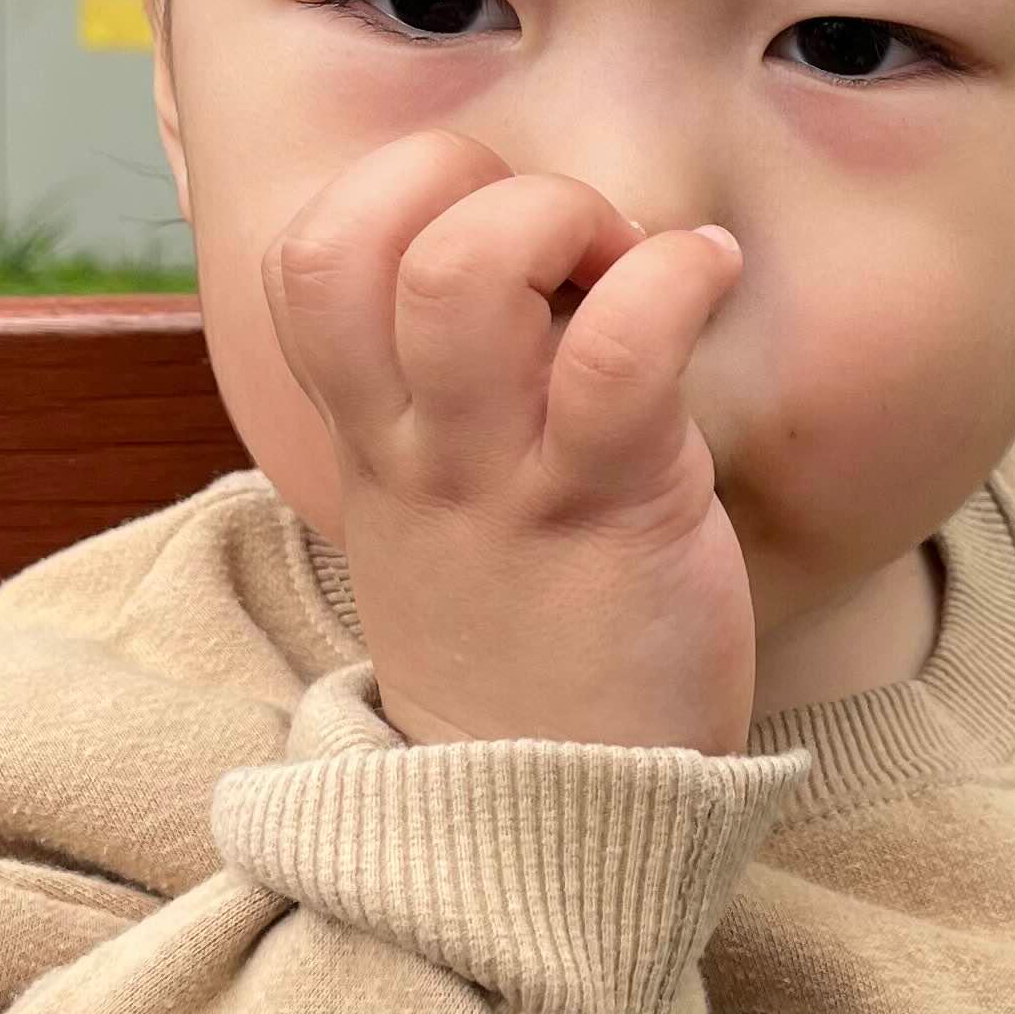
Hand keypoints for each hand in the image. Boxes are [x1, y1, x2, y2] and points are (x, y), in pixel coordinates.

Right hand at [264, 127, 756, 755]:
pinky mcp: (609, 507)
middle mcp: (414, 444)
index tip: (497, 239)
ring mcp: (500, 475)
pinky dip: (676, 275)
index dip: (398, 196)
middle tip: (571, 244)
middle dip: (473, 181)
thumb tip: (544, 266)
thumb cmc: (527, 647)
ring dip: (559, 214)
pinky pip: (618, 352)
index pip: (304, 256)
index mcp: (370, 433)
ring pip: (463, 275)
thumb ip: (450, 399)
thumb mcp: (442, 514)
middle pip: (360, 241)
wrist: (551, 832)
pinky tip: (710, 276)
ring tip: (628, 258)